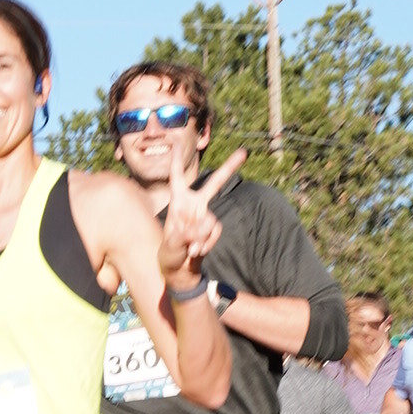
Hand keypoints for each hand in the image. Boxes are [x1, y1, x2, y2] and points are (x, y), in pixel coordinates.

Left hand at [155, 138, 247, 284]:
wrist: (180, 270)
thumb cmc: (169, 254)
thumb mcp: (169, 246)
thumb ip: (182, 237)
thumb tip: (197, 230)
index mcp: (177, 202)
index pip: (177, 178)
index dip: (177, 161)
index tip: (177, 143)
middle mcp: (194, 204)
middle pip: (213, 184)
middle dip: (229, 168)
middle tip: (243, 152)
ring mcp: (205, 216)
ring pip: (209, 220)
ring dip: (199, 237)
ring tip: (189, 247)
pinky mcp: (213, 228)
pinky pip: (214, 232)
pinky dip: (206, 244)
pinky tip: (197, 251)